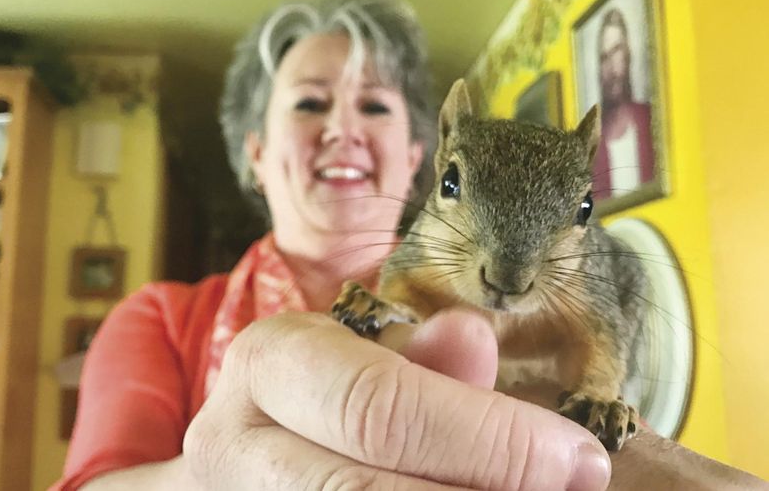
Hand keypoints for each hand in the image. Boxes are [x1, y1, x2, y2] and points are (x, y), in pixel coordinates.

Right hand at [183, 309, 609, 489]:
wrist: (249, 448)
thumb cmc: (324, 394)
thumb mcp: (366, 357)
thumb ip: (424, 363)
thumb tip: (474, 336)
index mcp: (271, 364)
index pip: (379, 404)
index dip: (487, 436)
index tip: (578, 457)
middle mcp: (234, 441)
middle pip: (360, 489)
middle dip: (483, 490)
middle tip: (572, 490)